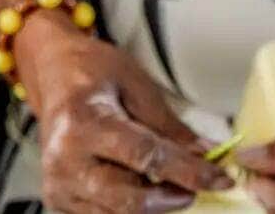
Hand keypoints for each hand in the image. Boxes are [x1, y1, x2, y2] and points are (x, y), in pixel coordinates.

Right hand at [15, 12, 233, 212]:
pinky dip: (132, 206)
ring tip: (173, 183)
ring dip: (155, 203)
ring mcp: (59, 185)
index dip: (189, 171)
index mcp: (83, 122)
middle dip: (172, 197)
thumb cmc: (93, 73)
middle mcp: (64, 160)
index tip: (220, 178)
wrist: (55, 77)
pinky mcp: (59, 200)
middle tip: (197, 185)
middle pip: (130, 199)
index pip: (147, 157)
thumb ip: (171, 126)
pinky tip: (146, 186)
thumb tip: (207, 154)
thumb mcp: (137, 85)